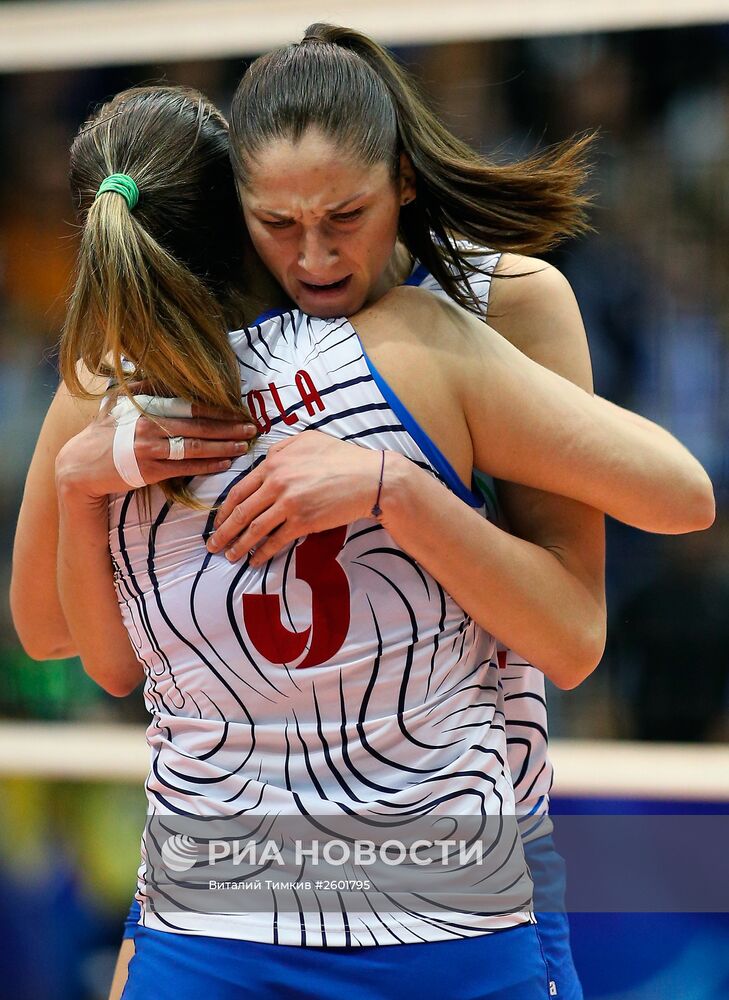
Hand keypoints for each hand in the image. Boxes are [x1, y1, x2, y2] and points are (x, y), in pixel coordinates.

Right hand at [55, 398, 256, 500]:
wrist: (80, 465)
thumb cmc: (106, 432)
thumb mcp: (121, 403)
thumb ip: (147, 387)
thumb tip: (172, 372)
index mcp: (146, 403)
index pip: (190, 403)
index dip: (218, 407)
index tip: (239, 410)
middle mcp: (148, 423)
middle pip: (198, 424)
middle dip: (229, 426)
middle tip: (252, 427)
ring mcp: (148, 447)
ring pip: (195, 446)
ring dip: (223, 446)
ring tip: (244, 446)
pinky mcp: (149, 470)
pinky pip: (185, 467)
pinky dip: (208, 465)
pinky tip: (225, 463)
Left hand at [206, 430, 386, 563]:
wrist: (370, 478)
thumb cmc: (342, 457)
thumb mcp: (307, 440)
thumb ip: (281, 449)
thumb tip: (264, 460)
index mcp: (274, 463)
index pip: (239, 489)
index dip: (224, 509)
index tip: (216, 521)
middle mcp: (277, 484)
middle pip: (241, 512)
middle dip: (223, 531)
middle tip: (212, 545)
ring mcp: (289, 504)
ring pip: (255, 529)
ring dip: (238, 546)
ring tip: (229, 556)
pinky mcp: (304, 522)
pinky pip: (276, 541)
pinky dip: (263, 553)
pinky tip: (255, 560)